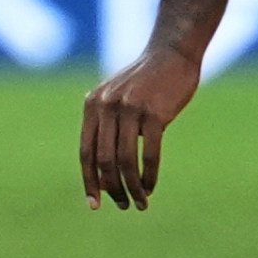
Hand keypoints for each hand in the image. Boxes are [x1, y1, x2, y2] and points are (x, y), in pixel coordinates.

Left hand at [79, 45, 199, 210]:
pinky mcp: (154, 113)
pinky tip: (151, 187)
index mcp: (93, 104)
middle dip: (112, 189)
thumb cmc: (146, 81)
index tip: (94, 205)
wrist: (172, 52)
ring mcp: (130, 109)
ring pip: (125, 161)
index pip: (86, 152)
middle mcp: (107, 106)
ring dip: (132, 188)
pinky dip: (149, 176)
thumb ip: (106, 128)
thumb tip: (101, 176)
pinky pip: (148, 155)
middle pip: (104, 160)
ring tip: (140, 202)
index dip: (89, 181)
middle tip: (123, 205)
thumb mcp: (117, 98)